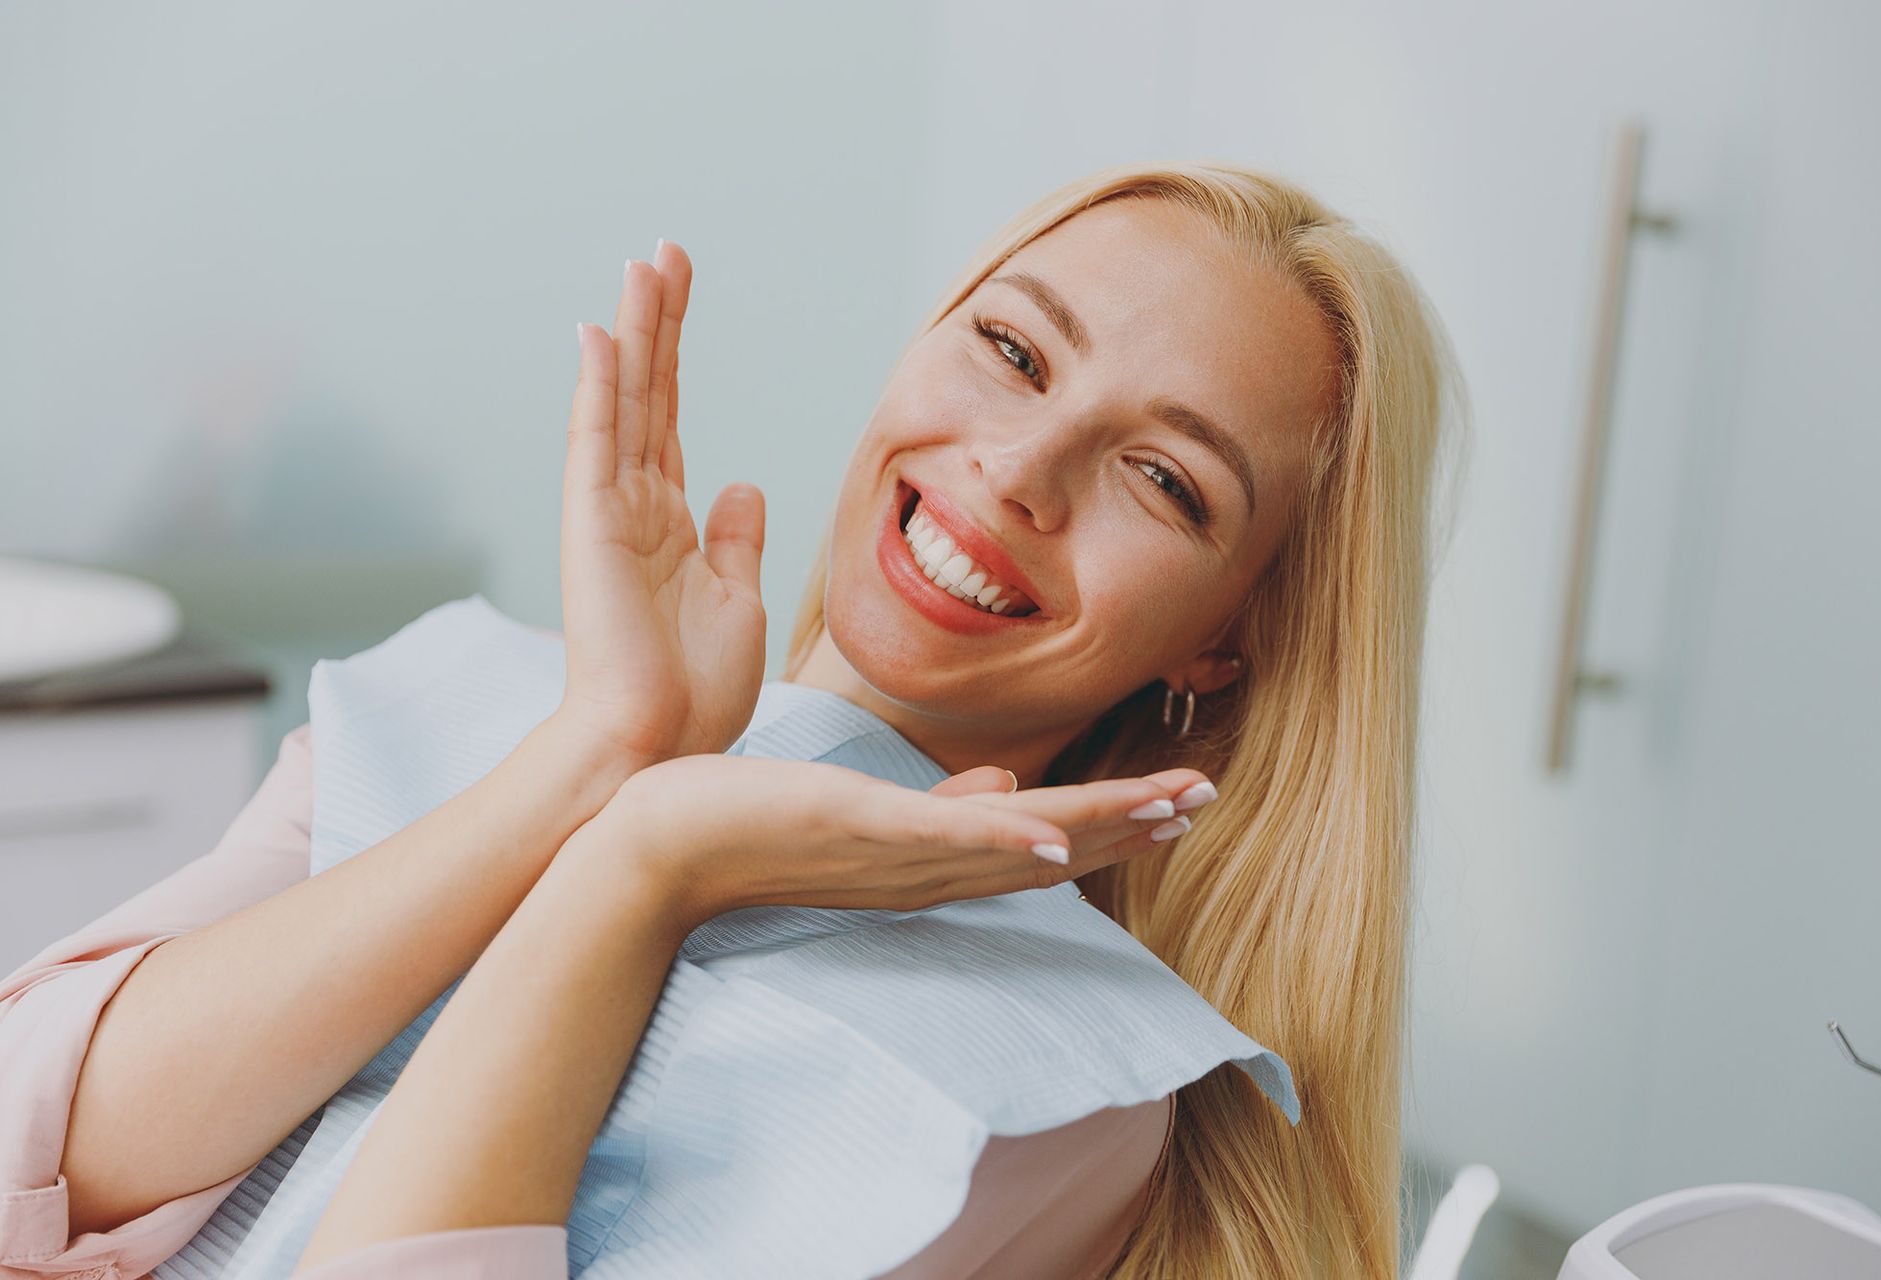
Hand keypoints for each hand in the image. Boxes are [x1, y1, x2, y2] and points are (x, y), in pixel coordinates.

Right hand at [552, 244, 767, 768]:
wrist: (657, 752)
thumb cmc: (694, 695)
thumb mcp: (737, 602)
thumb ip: (736, 538)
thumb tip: (743, 483)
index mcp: (672, 525)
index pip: (673, 420)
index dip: (677, 356)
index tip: (682, 292)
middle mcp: (635, 508)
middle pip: (650, 394)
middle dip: (659, 322)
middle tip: (666, 252)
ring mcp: (609, 514)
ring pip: (626, 402)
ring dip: (636, 332)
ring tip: (644, 264)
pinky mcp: (592, 528)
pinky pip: (596, 442)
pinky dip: (600, 386)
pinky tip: (602, 330)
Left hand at [583, 754, 1218, 933]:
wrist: (656, 850)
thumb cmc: (748, 824)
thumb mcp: (860, 814)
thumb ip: (940, 808)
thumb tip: (1005, 787)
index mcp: (928, 860)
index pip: (1041, 846)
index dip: (1113, 825)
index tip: (1177, 803)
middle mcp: (924, 871)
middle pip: (1052, 850)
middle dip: (1130, 824)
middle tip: (1203, 799)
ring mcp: (895, 856)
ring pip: (1018, 843)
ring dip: (1098, 826)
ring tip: (1168, 803)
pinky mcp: (857, 831)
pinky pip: (942, 838)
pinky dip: (1001, 839)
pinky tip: (1057, 839)